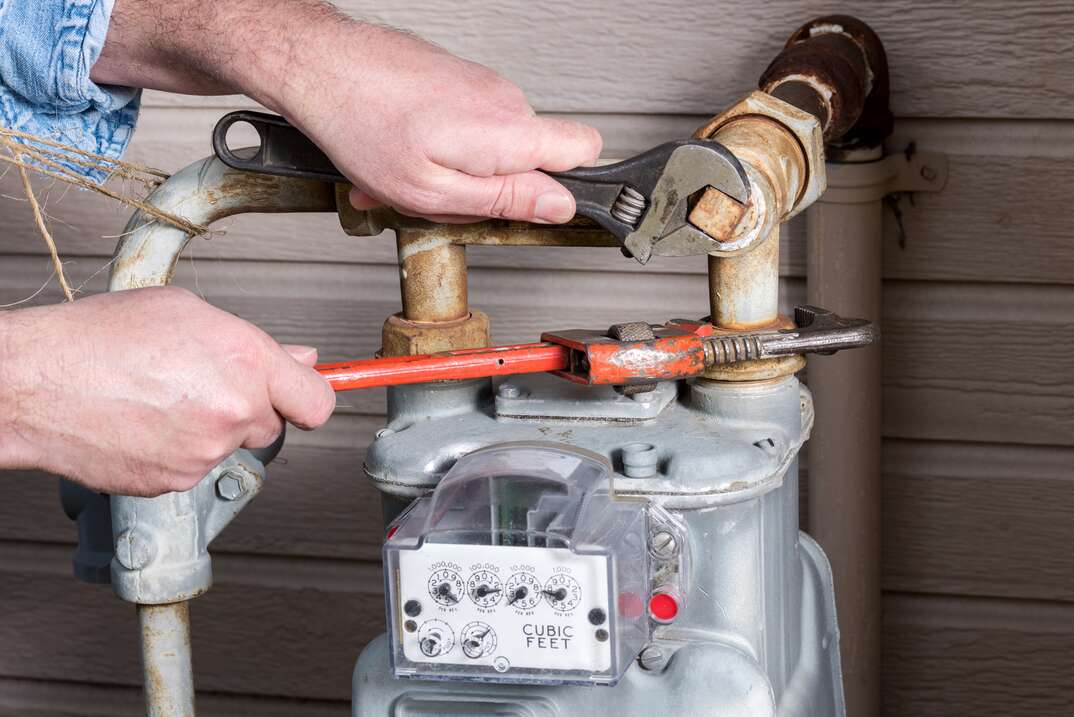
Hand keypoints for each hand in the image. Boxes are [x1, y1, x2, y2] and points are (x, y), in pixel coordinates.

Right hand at [0, 287, 334, 495]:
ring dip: (210, 428)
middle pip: (272, 424)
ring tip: (161, 398)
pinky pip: (195, 467)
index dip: (310, 396)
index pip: (317, 401)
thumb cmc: (98, 339)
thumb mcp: (187, 314)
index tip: (304, 394)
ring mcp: (205, 452)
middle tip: (203, 384)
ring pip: (230, 445)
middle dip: (249, 407)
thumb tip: (300, 358)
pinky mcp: (176, 482)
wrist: (34, 385)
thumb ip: (253, 342)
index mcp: (245, 361)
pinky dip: (178, 450)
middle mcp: (234, 410)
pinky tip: (145, 422)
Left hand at [93, 2, 602, 222]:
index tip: (541, 205)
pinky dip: (437, 148)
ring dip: (456, 170)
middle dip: (494, 187)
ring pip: (492, 145)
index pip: (587, 151)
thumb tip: (558, 207)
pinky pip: (466, 126)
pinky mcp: (458, 79)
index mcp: (509, 132)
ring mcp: (481, 85)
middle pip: (531, 157)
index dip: (568, 185)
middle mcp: (505, 100)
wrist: (319, 65)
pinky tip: (401, 154)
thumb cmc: (362, 123)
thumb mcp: (433, 191)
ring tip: (410, 176)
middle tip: (445, 199)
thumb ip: (505, 201)